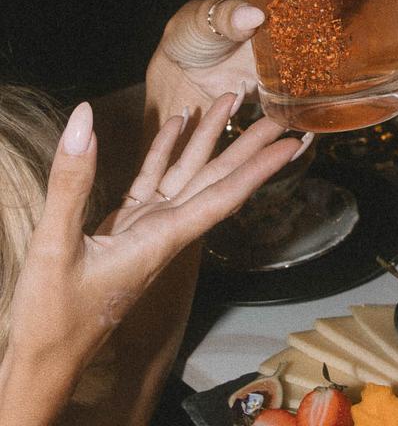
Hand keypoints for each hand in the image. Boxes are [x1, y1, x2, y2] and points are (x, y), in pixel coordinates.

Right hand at [0, 93, 301, 424]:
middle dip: (247, 145)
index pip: (224, 195)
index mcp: (164, 237)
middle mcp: (167, 228)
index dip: (259, 169)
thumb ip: (72, 183)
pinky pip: (156, 178)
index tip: (290, 145)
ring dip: (209, 137)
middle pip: (217, 178)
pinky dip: (167, 150)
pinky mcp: (127, 223)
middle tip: (276, 114)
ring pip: (189, 172)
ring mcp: (148, 224)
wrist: (45, 358)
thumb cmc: (54, 318)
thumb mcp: (56, 249)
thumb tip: (83, 121)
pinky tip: (179, 122)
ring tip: (231, 101)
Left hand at [147, 0, 397, 123]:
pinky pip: (353, 71)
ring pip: (368, 29)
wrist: (184, 84)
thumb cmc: (191, 37)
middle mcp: (307, 7)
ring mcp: (314, 41)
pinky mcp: (313, 76)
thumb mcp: (200, 18)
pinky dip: (383, 70)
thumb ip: (223, 15)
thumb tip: (252, 19)